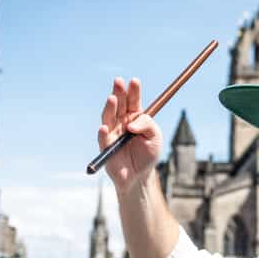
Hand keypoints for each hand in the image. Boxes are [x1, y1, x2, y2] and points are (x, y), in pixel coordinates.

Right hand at [98, 77, 162, 192]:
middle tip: (119, 82)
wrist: (140, 176)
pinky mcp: (105, 148)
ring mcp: (112, 134)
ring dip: (109, 108)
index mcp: (134, 118)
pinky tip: (104, 127)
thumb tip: (132, 124)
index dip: (133, 91)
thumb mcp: (155, 137)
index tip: (134, 81)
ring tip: (112, 98)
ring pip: (108, 118)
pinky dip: (103, 133)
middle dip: (119, 93)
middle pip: (119, 105)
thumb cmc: (148, 155)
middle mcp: (121, 122)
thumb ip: (148, 126)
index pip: (133, 101)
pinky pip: (103, 139)